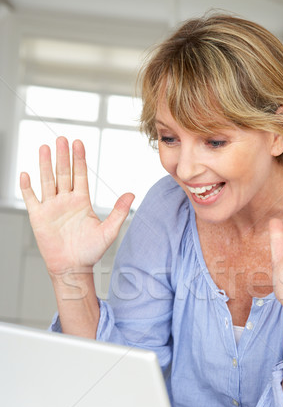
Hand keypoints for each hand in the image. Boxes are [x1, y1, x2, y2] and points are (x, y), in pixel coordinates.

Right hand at [20, 136, 133, 276]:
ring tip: (45, 148)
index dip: (79, 159)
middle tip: (61, 139)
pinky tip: (26, 175)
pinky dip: (27, 188)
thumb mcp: (109, 231)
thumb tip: (131, 194)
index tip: (78, 143)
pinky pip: (31, 199)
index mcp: (81, 201)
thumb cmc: (91, 252)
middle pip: (63, 173)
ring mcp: (51, 207)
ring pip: (47, 181)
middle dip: (62, 156)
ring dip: (45, 165)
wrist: (73, 268)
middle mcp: (66, 201)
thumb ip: (119, 212)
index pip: (80, 175)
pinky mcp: (38, 217)